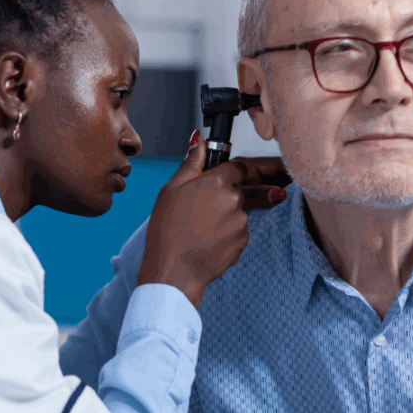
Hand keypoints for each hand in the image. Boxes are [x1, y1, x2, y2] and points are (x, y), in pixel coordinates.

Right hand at [137, 130, 289, 307]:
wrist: (174, 271)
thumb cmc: (168, 231)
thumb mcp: (171, 189)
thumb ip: (191, 163)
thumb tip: (199, 142)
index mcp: (218, 182)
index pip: (238, 166)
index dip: (230, 172)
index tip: (225, 178)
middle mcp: (235, 200)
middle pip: (238, 190)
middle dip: (223, 197)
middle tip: (199, 211)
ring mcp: (242, 222)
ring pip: (237, 213)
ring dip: (224, 217)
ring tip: (198, 229)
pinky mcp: (243, 242)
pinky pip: (237, 232)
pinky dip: (225, 235)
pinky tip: (206, 241)